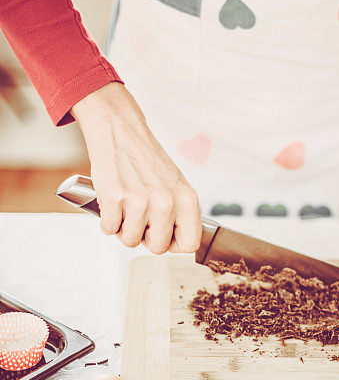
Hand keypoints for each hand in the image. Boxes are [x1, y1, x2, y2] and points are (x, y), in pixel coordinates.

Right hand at [72, 83, 201, 253]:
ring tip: (126, 206)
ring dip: (124, 228)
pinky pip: (109, 229)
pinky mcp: (114, 199)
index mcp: (187, 199)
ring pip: (130, 241)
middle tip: (139, 217)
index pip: (190, 243)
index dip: (174, 244)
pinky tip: (113, 202)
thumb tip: (177, 243)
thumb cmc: (146, 159)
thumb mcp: (176, 184)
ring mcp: (140, 202)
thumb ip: (181, 213)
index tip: (164, 235)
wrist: (121, 131)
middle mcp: (166, 202)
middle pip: (157, 248)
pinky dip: (107, 219)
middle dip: (145, 237)